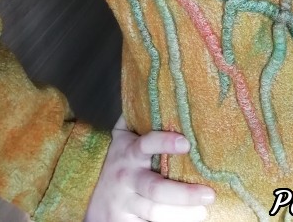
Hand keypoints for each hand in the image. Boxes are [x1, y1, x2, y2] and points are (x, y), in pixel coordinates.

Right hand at [84, 114, 214, 221]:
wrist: (83, 190)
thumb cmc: (116, 156)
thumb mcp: (122, 134)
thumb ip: (139, 115)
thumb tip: (160, 85)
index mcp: (129, 152)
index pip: (147, 145)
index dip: (165, 143)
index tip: (186, 143)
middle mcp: (128, 178)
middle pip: (155, 189)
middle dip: (183, 194)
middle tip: (209, 193)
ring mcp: (126, 202)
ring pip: (154, 212)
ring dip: (181, 214)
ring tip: (203, 211)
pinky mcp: (126, 220)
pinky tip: (188, 220)